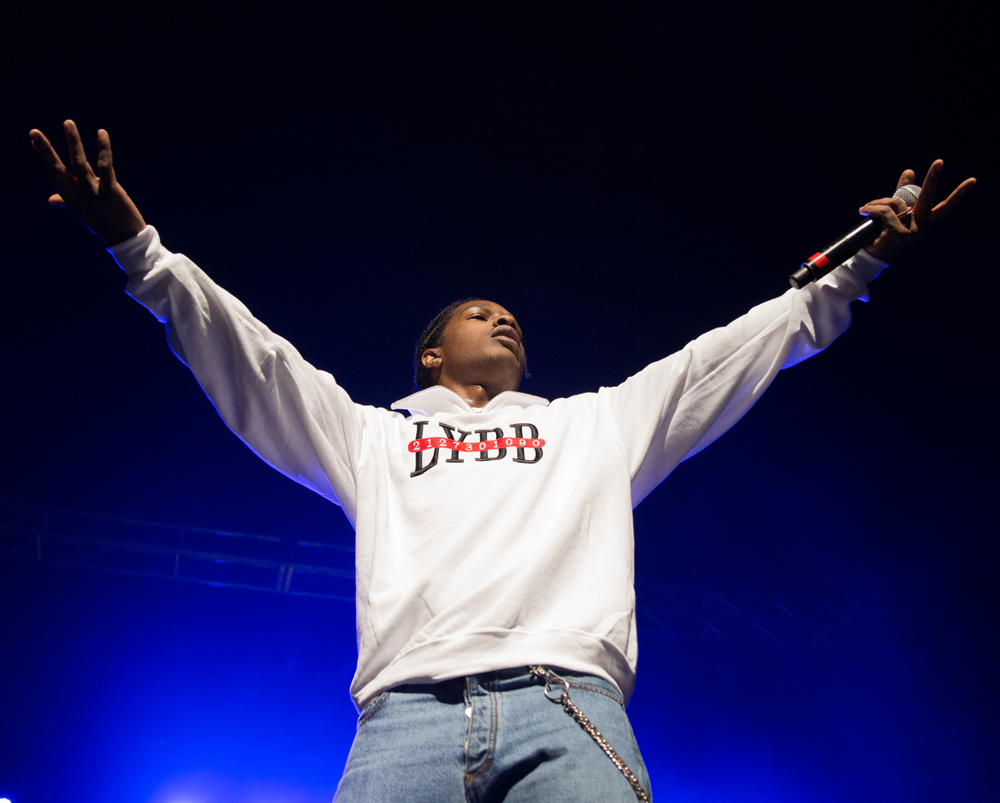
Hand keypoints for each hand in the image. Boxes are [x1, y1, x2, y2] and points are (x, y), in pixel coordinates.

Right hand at [29, 120, 145, 245]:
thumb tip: (52, 198)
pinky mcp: (111, 192)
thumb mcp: (82, 211)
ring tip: (68, 123)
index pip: (53, 173)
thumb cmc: (103, 222)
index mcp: (70, 198)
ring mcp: (94, 194)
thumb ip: (67, 201)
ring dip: (73, 142)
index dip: (44, 155)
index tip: (34, 138)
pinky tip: (101, 133)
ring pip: (80, 164)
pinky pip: (105, 167)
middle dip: (45, 150)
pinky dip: (103, 149)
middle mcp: (78, 195)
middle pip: (58, 169)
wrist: (125, 239)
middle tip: (34, 131)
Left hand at [862, 160, 975, 261]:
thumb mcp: (894, 212)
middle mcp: (921, 226)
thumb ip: (902, 193)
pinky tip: (864, 210)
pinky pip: (885, 211)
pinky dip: (872, 208)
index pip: (945, 206)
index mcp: (924, 221)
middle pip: (928, 198)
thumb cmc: (882, 234)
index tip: (972, 181)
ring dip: (878, 202)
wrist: (869, 257)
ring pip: (896, 203)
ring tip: (867, 208)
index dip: (958, 194)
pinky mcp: (899, 233)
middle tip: (940, 162)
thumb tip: (910, 171)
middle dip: (933, 178)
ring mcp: (912, 231)